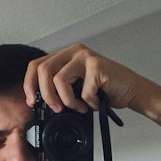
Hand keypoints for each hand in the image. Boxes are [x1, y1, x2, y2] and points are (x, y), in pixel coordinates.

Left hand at [23, 43, 144, 115]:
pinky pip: (82, 91)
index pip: (36, 65)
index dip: (29, 85)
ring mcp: (85, 57)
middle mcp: (74, 52)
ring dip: (67, 101)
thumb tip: (37, 102)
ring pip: (59, 80)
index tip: (32, 102)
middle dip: (46, 95)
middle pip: (43, 70)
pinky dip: (88, 104)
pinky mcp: (97, 66)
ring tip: (79, 107)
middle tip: (57, 109)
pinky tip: (96, 103)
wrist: (130, 90)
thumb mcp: (75, 88)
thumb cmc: (104, 90)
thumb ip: (58, 88)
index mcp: (65, 55)